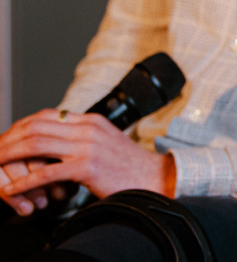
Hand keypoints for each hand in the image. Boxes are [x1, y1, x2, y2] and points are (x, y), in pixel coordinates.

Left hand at [0, 110, 175, 207]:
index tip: (7, 138)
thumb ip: (82, 136)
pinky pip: (47, 173)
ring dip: (10, 157)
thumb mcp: (105, 141)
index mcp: (91, 120)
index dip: (21, 127)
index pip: (47, 115)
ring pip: (37, 145)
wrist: (153, 177)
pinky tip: (13, 189)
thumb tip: (57, 139)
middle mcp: (87, 129)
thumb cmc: (127, 165)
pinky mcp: (87, 167)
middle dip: (9, 140)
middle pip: (36, 127)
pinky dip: (24, 181)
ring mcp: (87, 146)